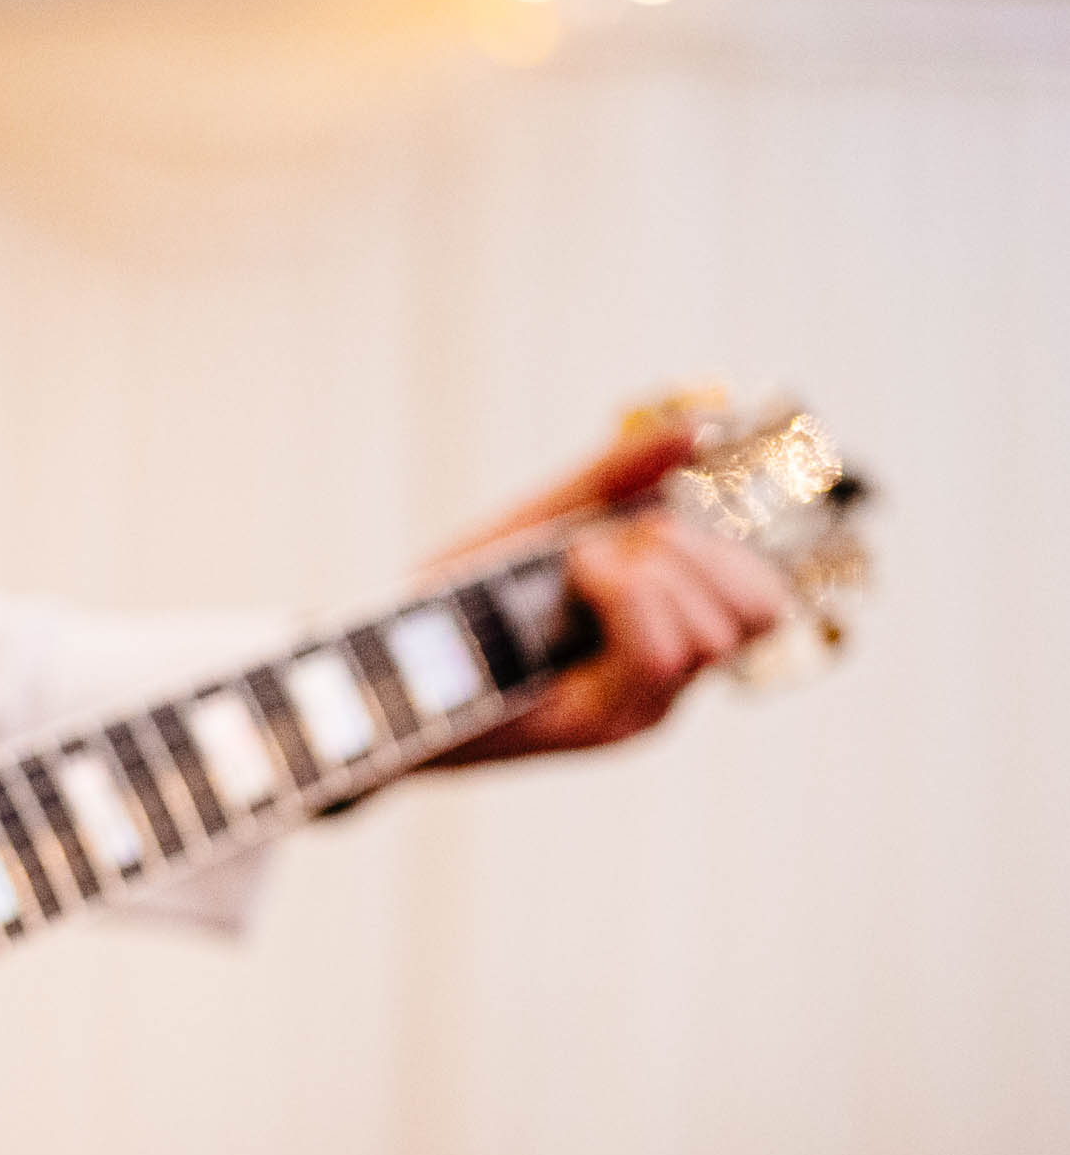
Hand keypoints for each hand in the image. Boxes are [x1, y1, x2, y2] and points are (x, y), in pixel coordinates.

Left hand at [429, 426, 791, 763]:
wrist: (389, 657)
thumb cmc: (463, 593)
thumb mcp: (548, 516)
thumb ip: (620, 474)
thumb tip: (701, 427)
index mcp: (668, 635)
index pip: (764, 598)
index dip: (728, 545)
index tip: (652, 519)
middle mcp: (666, 682)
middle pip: (760, 613)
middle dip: (696, 552)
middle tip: (618, 542)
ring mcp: (638, 708)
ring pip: (711, 636)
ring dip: (650, 573)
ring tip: (581, 564)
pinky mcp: (600, 727)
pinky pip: (658, 655)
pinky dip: (624, 594)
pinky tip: (575, 580)